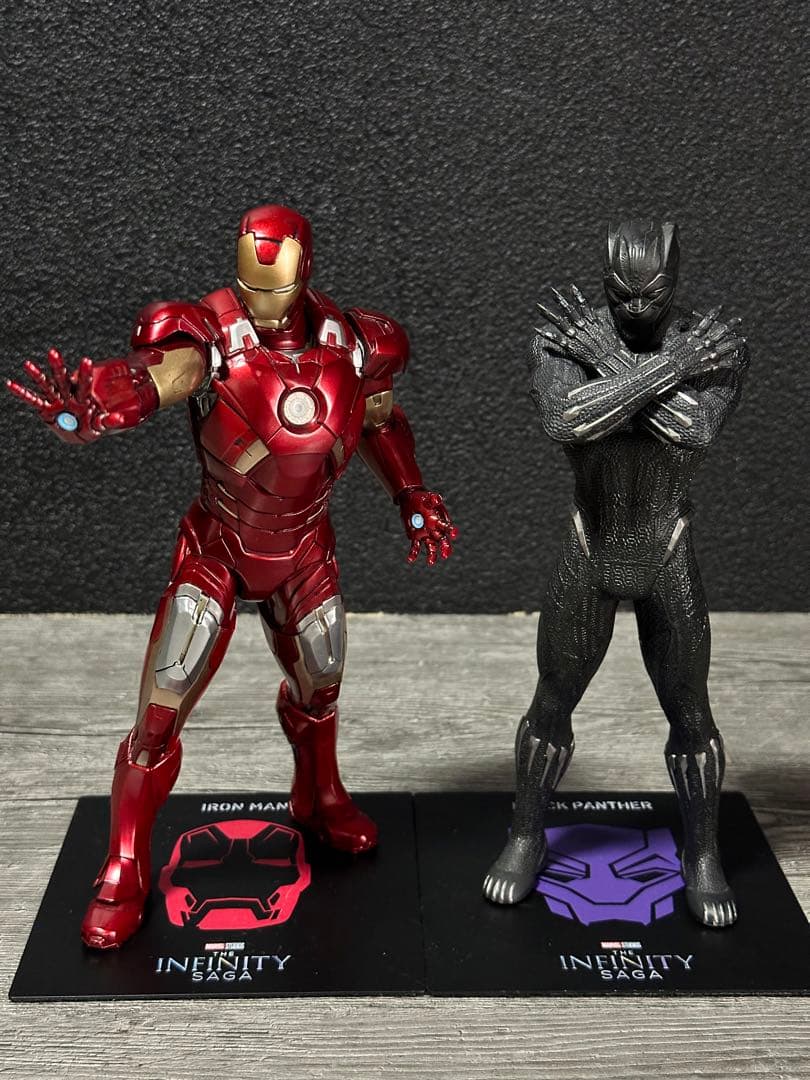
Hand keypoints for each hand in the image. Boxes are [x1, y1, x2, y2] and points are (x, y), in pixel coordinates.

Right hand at [6, 348, 128, 443]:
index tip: (85, 360)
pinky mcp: (46, 408)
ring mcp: (56, 400)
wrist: (80, 434)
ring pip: (46, 386)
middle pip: (62, 380)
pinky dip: (22, 393)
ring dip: (37, 376)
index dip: (84, 373)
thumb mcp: (101, 425)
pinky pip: (33, 401)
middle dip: (57, 367)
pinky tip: (11, 384)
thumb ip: (108, 421)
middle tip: (52, 353)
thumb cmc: (91, 426)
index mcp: (83, 397)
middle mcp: (68, 395)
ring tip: (28, 365)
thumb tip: (120, 418)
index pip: (84, 383)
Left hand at [398, 489, 457, 565]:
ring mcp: (426, 535)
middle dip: (445, 548)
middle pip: (442, 541)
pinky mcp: (416, 537)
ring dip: (432, 555)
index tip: (454, 533)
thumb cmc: (422, 498)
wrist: (411, 499)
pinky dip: (413, 554)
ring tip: (430, 562)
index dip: (451, 530)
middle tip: (445, 554)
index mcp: (440, 521)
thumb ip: (433, 498)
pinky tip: (410, 559)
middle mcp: (435, 530)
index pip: (446, 527)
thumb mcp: (427, 497)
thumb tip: (438, 498)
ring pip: (431, 548)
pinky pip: (416, 547)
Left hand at [536, 285, 630, 374]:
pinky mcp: (571, 347)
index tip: (571, 286)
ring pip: (560, 322)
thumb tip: (593, 312)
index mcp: (592, 322)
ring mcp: (576, 336)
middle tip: (552, 291)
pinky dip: (547, 335)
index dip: (577, 296)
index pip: (583, 305)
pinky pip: (557, 340)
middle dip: (560, 300)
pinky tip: (537, 330)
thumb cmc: (612, 347)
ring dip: (549, 314)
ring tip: (539, 307)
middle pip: (569, 310)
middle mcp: (582, 327)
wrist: (611, 360)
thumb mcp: (608, 330)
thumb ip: (598, 320)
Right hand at [663, 308, 743, 379]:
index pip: (707, 320)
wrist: (669, 367)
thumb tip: (680, 320)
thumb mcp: (670, 336)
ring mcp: (708, 353)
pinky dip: (731, 362)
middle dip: (732, 325)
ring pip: (726, 346)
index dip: (715, 312)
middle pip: (722, 331)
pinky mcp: (708, 365)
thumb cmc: (668, 353)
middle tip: (740, 320)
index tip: (722, 306)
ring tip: (744, 339)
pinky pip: (723, 363)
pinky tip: (738, 361)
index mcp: (696, 334)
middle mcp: (704, 342)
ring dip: (736, 342)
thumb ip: (676, 326)